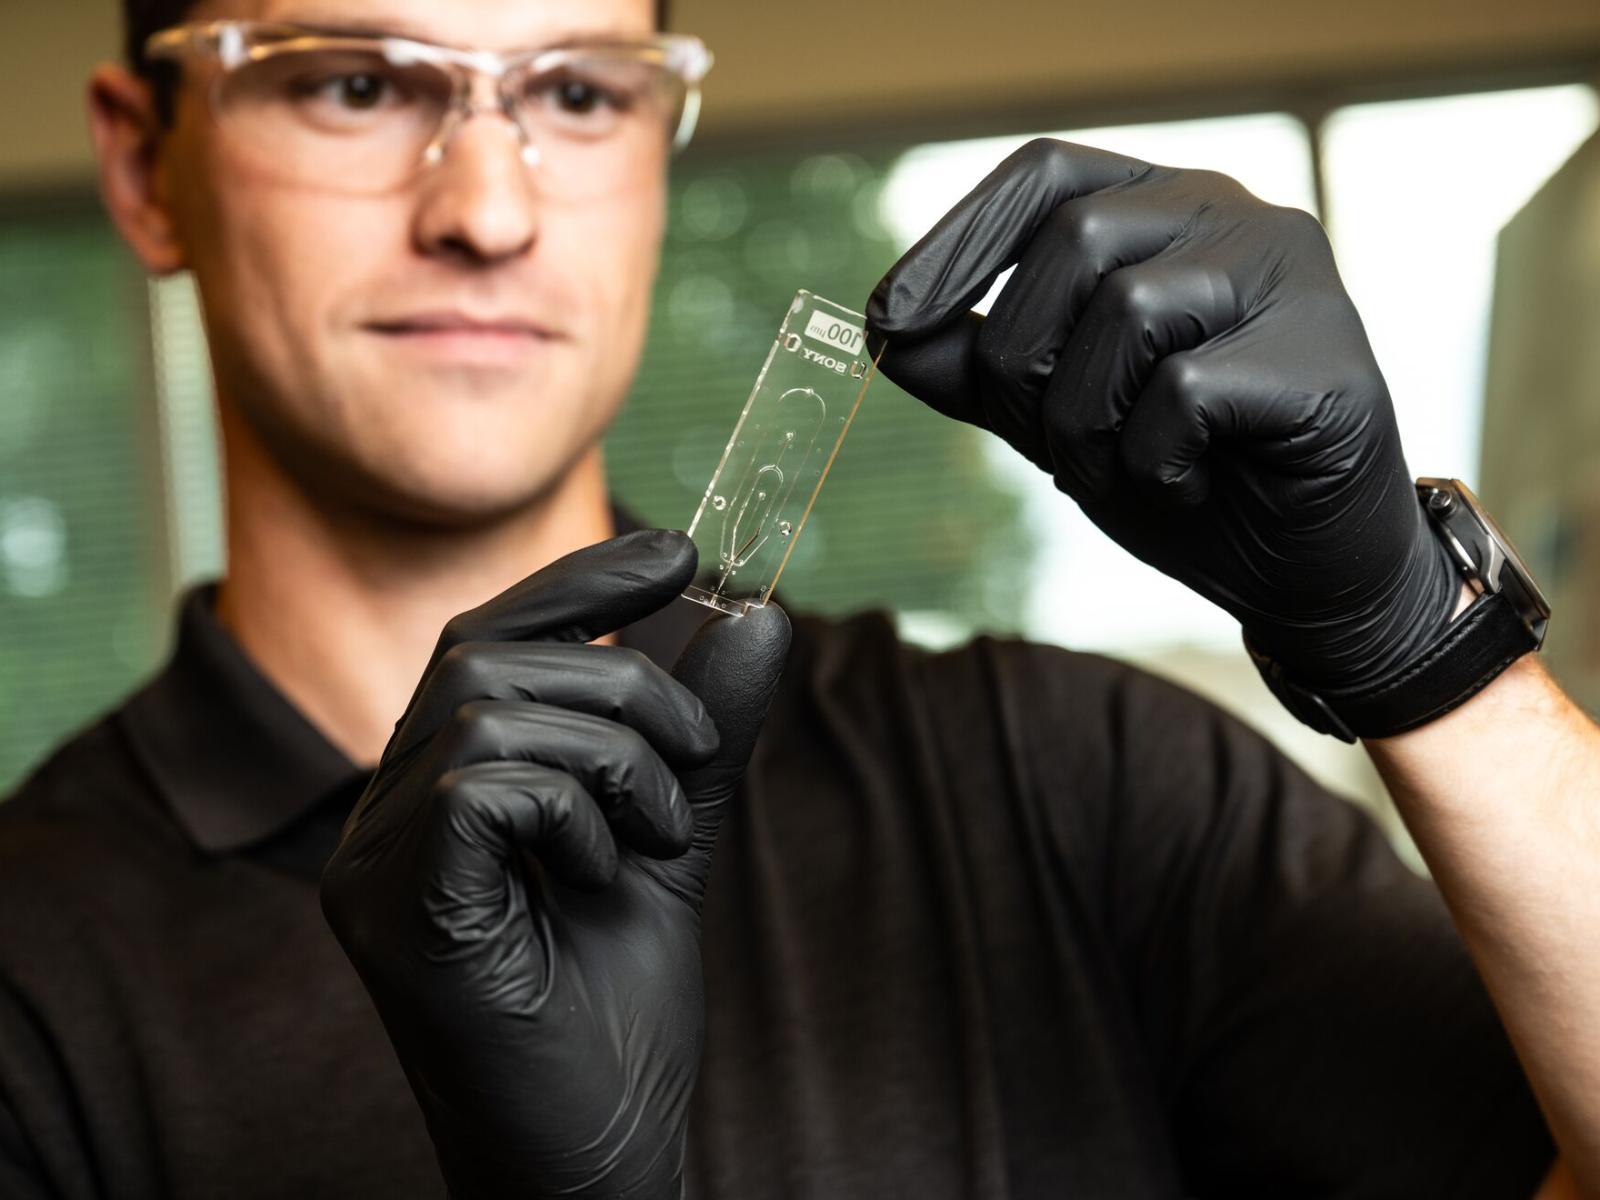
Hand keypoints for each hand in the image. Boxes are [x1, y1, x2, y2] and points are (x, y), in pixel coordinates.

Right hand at [320, 530, 790, 1198]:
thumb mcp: (671, 842)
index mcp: (436, 792)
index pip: (483, 638)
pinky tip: (602, 874)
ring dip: (616, 749)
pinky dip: (573, 804)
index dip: (575, 584)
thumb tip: (757, 618)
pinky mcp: (389, 910)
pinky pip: (481, 780)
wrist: (596, 1158)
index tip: (676, 552)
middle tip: (696, 748)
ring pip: (490, 703)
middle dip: (621, 678)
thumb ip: (701, 740)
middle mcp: (381, 816)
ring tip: (663, 830)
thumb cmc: (617, 1017)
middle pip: (483, 652)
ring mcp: (371, 864)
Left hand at [865, 138, 1456, 690]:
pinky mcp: (1328, 351)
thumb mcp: (1056, 417)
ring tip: (1131, 470)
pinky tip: (1190, 486)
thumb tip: (886, 328)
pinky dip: (1156, 460)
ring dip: (1089, 424)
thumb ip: (978, 369)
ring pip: (1126, 312)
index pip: (1045, 174)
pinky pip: (1185, 391)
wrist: (1302, 572)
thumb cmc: (1182, 476)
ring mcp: (1290, 271)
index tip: (886, 319)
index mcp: (1161, 209)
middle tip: (1060, 448)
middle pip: (1072, 242)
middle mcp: (1230, 213)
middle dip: (1026, 363)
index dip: (957, 240)